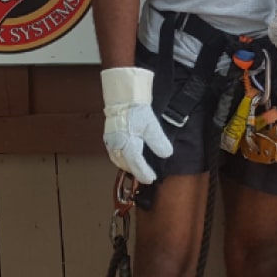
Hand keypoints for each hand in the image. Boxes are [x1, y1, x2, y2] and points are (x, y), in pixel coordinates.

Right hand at [101, 67, 173, 183]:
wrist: (123, 98)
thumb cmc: (136, 110)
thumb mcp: (151, 126)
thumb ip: (158, 141)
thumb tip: (166, 154)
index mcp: (126, 144)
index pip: (136, 164)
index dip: (144, 173)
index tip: (152, 179)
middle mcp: (116, 146)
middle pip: (126, 164)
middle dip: (136, 171)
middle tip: (147, 176)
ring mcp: (111, 143)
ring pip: (119, 161)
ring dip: (129, 166)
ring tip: (139, 170)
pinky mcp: (109, 138)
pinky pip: (115, 154)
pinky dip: (122, 160)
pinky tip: (128, 159)